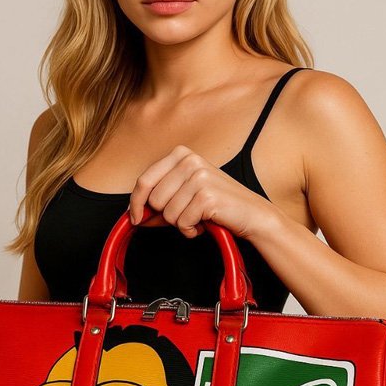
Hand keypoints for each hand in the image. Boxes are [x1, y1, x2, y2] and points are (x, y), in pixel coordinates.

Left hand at [128, 145, 269, 238]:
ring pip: (167, 213)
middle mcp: (189, 160)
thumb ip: (158, 201)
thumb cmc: (217, 205)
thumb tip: (133, 215)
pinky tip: (204, 223)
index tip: (135, 218)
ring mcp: (198, 176)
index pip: (144, 180)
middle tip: (185, 215)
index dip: (135, 203)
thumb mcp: (184, 196)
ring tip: (198, 217)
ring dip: (181, 223)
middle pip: (154, 200)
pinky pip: (182, 222)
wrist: (252, 214)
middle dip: (165, 216)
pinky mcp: (206, 195)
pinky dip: (191, 230)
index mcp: (181, 154)